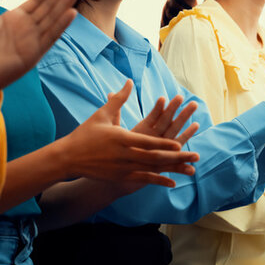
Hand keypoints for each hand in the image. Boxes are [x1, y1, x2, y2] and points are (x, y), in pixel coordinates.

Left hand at [0, 0, 82, 111]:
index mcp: (16, 20)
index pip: (36, 0)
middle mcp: (28, 30)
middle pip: (49, 6)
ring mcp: (32, 42)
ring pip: (52, 18)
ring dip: (65, 3)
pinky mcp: (32, 55)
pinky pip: (49, 37)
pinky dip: (60, 25)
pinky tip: (71, 13)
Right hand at [55, 80, 199, 186]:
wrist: (69, 157)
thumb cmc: (85, 134)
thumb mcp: (102, 114)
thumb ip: (119, 99)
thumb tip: (129, 82)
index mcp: (121, 138)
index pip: (147, 141)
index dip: (164, 143)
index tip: (179, 143)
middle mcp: (125, 155)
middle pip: (155, 157)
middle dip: (177, 157)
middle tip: (195, 156)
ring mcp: (123, 168)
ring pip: (153, 170)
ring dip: (173, 170)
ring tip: (190, 170)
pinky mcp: (121, 176)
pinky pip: (143, 180)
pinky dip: (159, 181)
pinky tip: (172, 183)